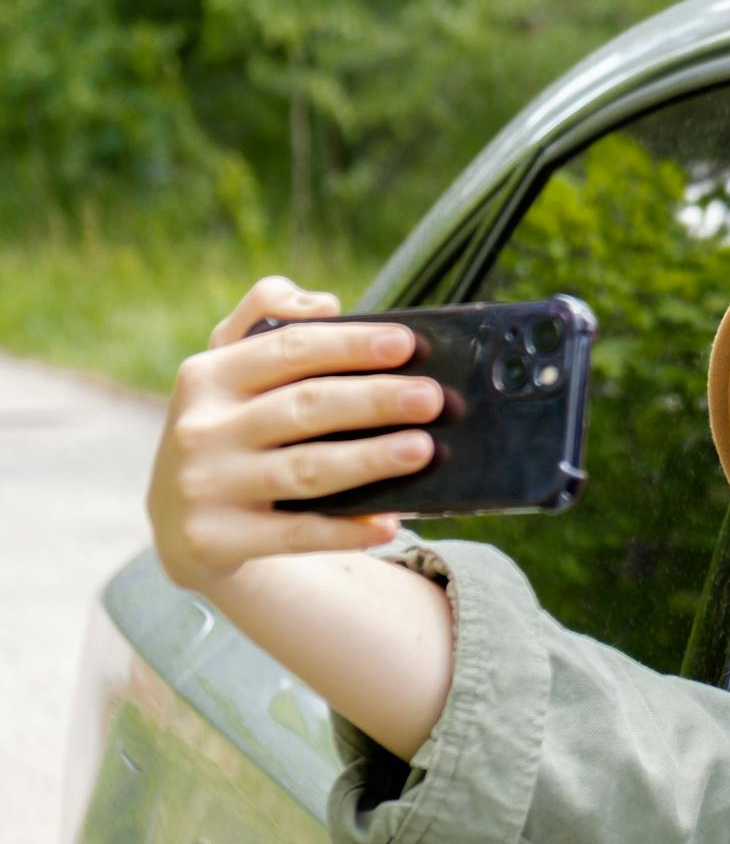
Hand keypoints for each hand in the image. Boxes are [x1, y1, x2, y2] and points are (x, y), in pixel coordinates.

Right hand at [146, 275, 442, 593]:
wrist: (184, 523)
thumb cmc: (233, 428)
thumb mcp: (232, 370)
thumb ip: (269, 319)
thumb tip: (321, 304)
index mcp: (207, 375)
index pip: (290, 350)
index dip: (350, 345)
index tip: (406, 343)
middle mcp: (199, 429)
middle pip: (305, 407)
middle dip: (374, 399)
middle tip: (431, 398)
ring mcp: (204, 487)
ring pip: (305, 470)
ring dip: (369, 460)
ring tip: (422, 449)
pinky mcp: (214, 540)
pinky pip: (295, 535)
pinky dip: (345, 530)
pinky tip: (388, 524)